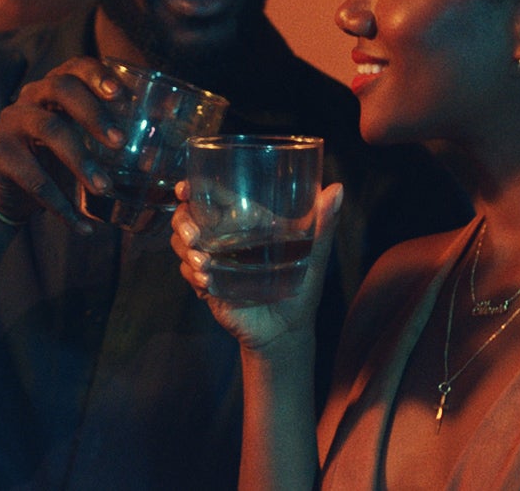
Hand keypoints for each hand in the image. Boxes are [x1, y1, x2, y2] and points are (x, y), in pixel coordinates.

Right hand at [0, 57, 132, 232]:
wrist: (9, 190)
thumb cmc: (57, 160)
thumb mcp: (82, 144)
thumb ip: (113, 141)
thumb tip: (158, 155)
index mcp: (56, 88)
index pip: (76, 66)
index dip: (97, 75)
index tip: (120, 94)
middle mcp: (31, 97)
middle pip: (61, 89)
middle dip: (93, 113)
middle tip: (120, 143)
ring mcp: (12, 123)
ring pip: (48, 129)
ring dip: (80, 160)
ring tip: (105, 189)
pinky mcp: (0, 155)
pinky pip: (33, 177)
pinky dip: (61, 204)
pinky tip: (82, 226)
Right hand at [171, 182, 344, 352]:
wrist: (286, 331)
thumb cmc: (303, 288)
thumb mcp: (315, 255)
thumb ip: (324, 225)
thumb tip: (337, 188)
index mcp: (247, 221)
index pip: (213, 195)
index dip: (193, 187)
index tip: (185, 189)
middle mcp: (225, 236)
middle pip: (187, 216)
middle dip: (183, 222)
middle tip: (195, 237)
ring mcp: (212, 259)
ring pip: (181, 243)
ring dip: (185, 250)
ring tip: (203, 264)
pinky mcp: (206, 283)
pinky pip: (186, 272)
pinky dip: (192, 275)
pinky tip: (207, 282)